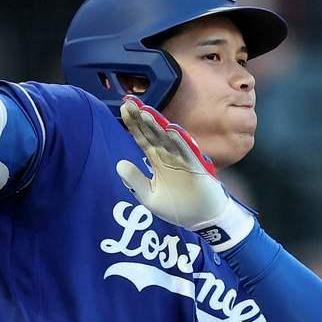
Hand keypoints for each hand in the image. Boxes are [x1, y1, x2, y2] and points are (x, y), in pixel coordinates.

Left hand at [116, 98, 254, 246]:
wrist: (202, 219)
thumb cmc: (177, 207)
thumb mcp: (149, 197)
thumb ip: (135, 180)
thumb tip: (119, 164)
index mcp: (157, 159)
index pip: (142, 137)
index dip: (133, 123)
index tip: (123, 107)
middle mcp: (168, 155)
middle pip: (153, 132)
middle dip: (142, 117)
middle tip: (130, 101)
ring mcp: (182, 159)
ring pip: (168, 139)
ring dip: (158, 126)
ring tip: (146, 112)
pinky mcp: (196, 168)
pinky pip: (187, 152)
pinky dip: (179, 141)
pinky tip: (171, 130)